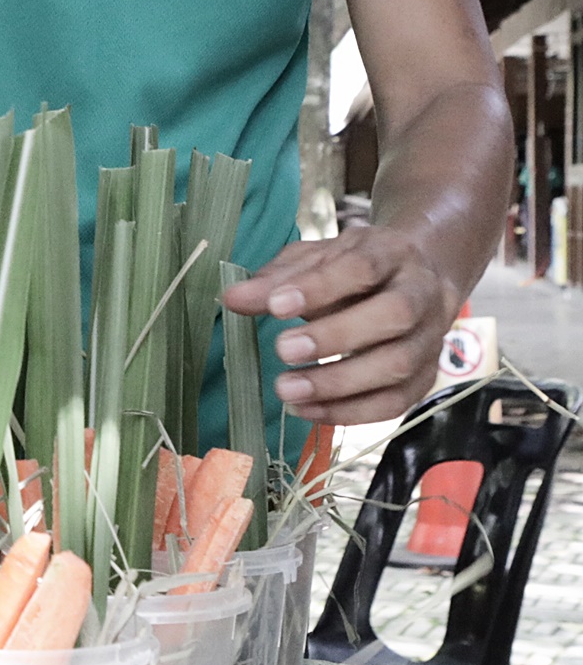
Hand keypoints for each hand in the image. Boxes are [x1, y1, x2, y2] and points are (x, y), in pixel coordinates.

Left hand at [221, 225, 458, 426]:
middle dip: (336, 337)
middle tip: (282, 350)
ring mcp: (432, 338)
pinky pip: (397, 401)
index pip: (362, 266)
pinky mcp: (427, 377)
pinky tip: (307, 410)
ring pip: (399, 365)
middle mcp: (422, 293)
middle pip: (394, 315)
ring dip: (339, 383)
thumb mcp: (315, 258)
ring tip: (286, 389)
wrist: (418, 275)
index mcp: (392, 252)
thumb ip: (277, 278)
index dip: (319, 287)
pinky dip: (351, 411)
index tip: (275, 306)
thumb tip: (232, 299)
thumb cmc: (354, 266)